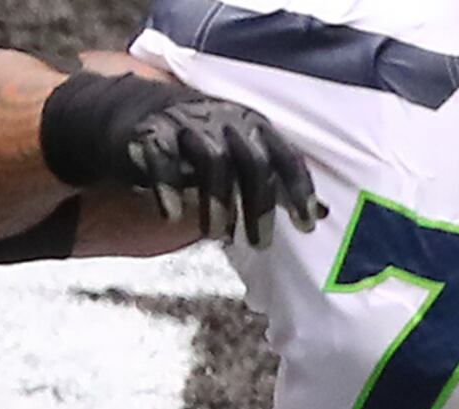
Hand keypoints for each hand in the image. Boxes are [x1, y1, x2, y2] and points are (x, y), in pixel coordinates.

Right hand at [39, 72, 323, 244]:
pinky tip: (173, 216)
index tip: (307, 227)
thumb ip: (276, 182)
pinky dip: (168, 188)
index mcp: (252, 124)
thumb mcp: (243, 156)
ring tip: (217, 236)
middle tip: (259, 245)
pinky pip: (162, 160)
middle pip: (251, 161)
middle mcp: (222, 119)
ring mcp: (184, 122)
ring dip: (217, 204)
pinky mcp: (147, 131)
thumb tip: (326, 213)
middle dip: (259, 207)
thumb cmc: (200, 144)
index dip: (298, 190)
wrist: (132, 113)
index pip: (284, 155)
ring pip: (211, 162)